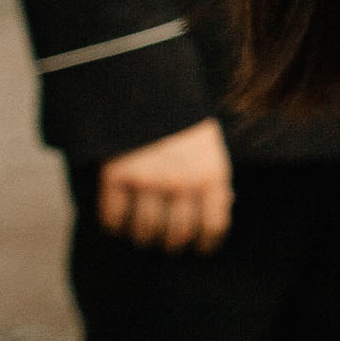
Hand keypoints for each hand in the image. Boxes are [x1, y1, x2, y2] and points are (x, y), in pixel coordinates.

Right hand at [97, 118, 231, 253]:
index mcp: (212, 174)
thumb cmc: (182, 124)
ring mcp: (148, 180)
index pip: (213, 225)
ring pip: (145, 230)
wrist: (147, 91)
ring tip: (144, 235)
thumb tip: (225, 207)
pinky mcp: (117, 176)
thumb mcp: (211, 147)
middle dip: (173, 244)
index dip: (206, 243)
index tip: (200, 249)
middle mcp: (182, 182)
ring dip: (144, 238)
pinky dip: (114, 226)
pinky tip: (118, 224)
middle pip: (177, 234)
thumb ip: (216, 177)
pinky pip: (114, 218)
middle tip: (168, 244)